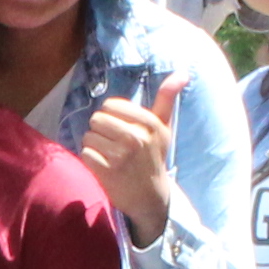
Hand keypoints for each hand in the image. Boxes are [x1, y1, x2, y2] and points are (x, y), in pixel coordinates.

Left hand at [78, 74, 183, 237]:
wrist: (151, 196)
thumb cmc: (154, 156)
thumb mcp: (163, 127)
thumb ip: (167, 98)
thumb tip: (183, 72)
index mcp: (149, 123)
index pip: (110, 105)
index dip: (111, 116)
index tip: (121, 128)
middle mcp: (136, 137)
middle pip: (97, 119)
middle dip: (101, 131)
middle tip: (114, 144)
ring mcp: (120, 156)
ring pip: (88, 136)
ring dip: (94, 146)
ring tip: (109, 155)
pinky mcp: (106, 172)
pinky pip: (85, 154)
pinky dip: (90, 160)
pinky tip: (104, 166)